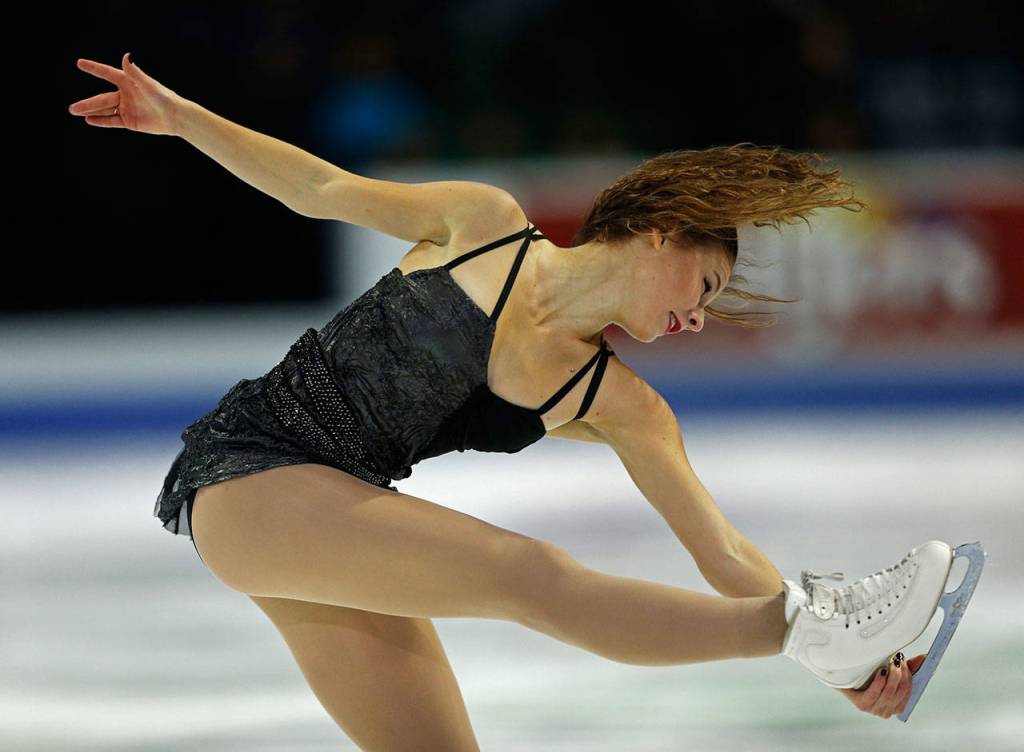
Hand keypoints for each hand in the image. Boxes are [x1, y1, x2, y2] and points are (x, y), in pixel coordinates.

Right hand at [68, 52, 186, 135]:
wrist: (176, 117)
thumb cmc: (164, 98)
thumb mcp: (148, 85)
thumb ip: (135, 72)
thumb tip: (125, 57)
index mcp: (129, 82)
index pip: (108, 74)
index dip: (94, 69)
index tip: (80, 63)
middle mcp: (125, 95)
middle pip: (102, 99)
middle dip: (87, 104)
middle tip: (71, 108)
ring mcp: (126, 108)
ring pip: (105, 111)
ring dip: (90, 112)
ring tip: (75, 113)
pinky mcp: (130, 121)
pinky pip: (112, 121)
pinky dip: (101, 121)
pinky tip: (89, 120)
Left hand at [837, 653, 925, 718]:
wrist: (843, 675)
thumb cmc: (869, 674)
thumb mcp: (890, 669)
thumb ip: (908, 666)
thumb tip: (926, 657)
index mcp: (896, 705)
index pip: (909, 693)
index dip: (909, 678)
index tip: (907, 663)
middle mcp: (886, 711)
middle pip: (900, 692)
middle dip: (901, 675)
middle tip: (898, 660)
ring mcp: (874, 709)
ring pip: (889, 694)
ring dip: (892, 677)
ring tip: (889, 664)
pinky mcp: (862, 705)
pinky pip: (874, 695)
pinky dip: (879, 682)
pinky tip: (881, 672)